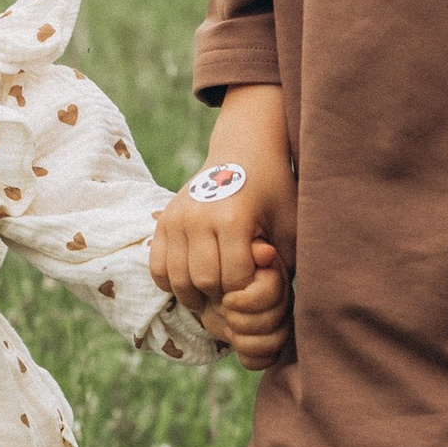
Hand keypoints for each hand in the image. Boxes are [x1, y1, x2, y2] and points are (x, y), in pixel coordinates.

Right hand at [152, 84, 296, 323]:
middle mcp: (198, 217)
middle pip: (203, 282)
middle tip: (235, 295)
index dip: (247, 294)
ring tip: (215, 293)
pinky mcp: (163, 220)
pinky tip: (193, 281)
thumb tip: (262, 295)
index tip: (255, 289)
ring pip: (177, 280)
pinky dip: (173, 283)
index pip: (234, 279)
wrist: (244, 149)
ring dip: (197, 295)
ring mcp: (176, 217)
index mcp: (232, 218)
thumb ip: (281, 262)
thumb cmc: (274, 191)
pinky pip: (158, 268)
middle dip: (221, 296)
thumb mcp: (289, 224)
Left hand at [201, 251, 293, 371]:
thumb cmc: (216, 269)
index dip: (244, 302)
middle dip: (240, 322)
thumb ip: (243, 254)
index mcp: (273, 274)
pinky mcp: (271, 341)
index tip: (226, 298)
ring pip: (275, 342)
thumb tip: (266, 251)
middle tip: (224, 312)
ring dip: (243, 341)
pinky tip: (236, 345)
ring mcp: (280, 321)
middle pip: (272, 320)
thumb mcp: (224, 259)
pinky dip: (249, 358)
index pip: (269, 294)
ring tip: (228, 329)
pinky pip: (269, 358)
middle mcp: (283, 298)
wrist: (208, 291)